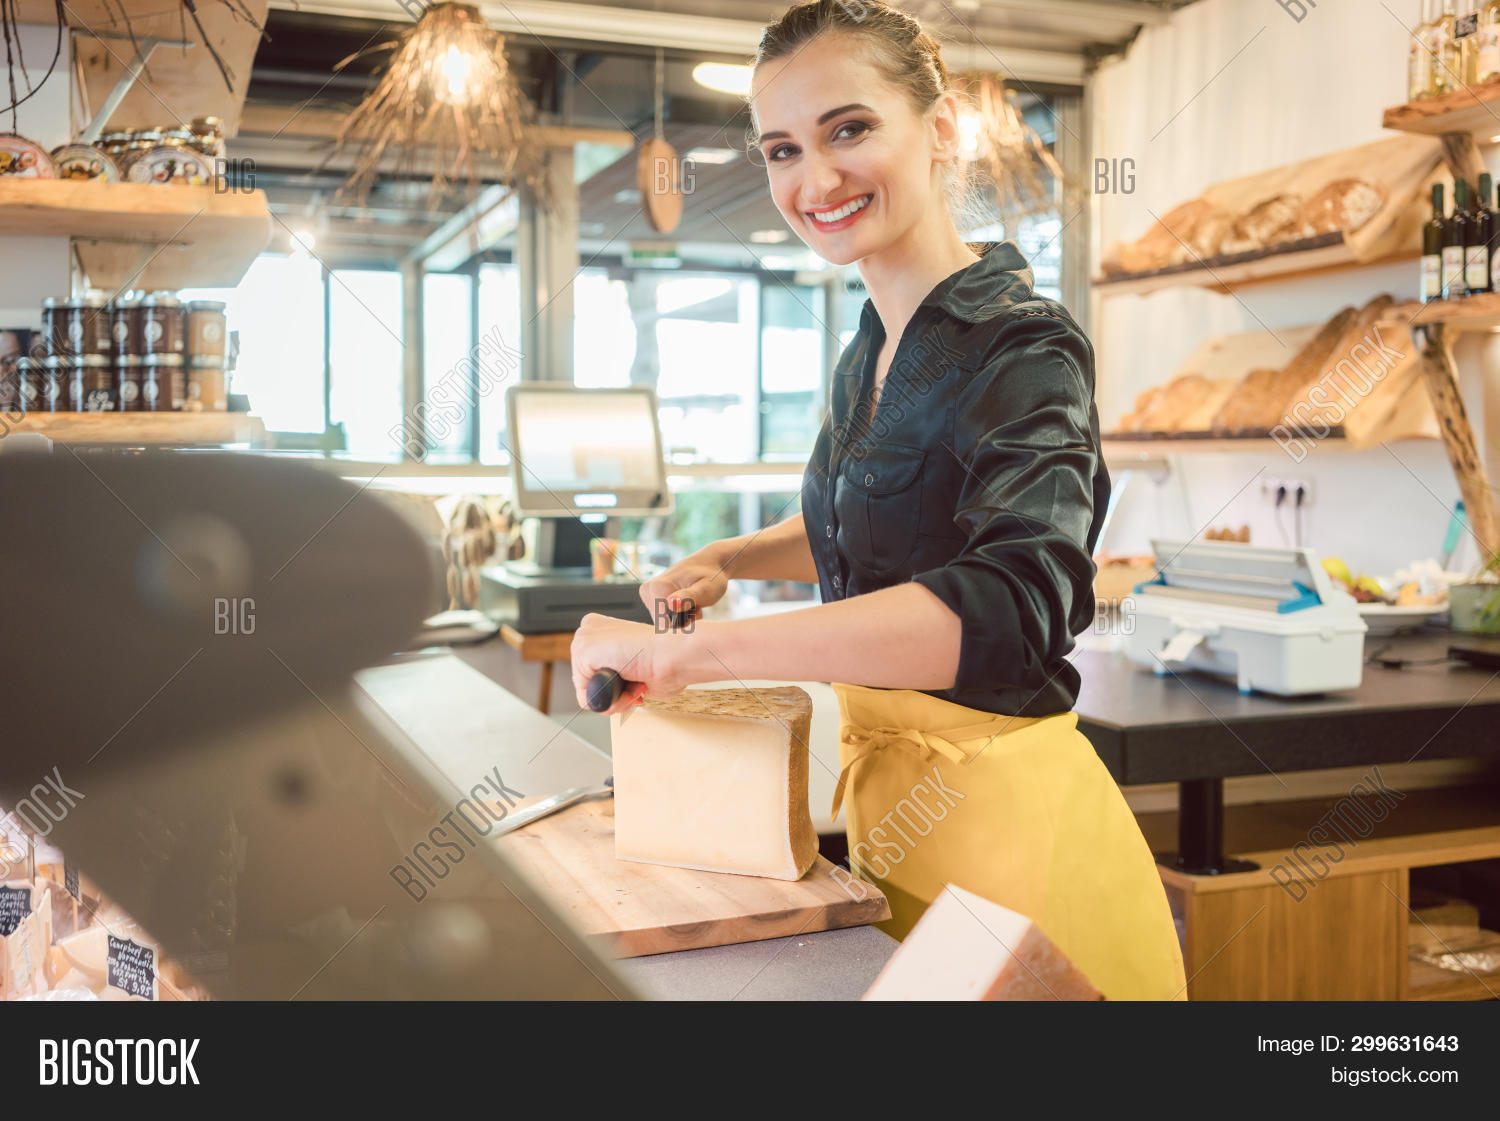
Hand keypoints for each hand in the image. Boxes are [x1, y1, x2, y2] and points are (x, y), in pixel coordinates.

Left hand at [570, 613, 698, 714]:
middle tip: (638, 684)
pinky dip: (610, 700)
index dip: (617, 686)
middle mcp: (590, 629)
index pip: (592, 672)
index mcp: (603, 629)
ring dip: (615, 697)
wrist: (677, 653)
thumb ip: (618, 677)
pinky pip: (588, 696)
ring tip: (635, 683)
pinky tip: (628, 683)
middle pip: (587, 682)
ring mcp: (584, 637)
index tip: (638, 681)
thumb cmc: (669, 660)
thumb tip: (610, 693)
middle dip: (614, 692)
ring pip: (587, 691)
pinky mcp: (583, 650)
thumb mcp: (635, 669)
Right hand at [638, 550, 729, 625]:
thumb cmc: (710, 577)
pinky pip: (663, 615)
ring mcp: (648, 593)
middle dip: (682, 619)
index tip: (695, 609)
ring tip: (693, 603)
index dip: (683, 621)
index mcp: (657, 587)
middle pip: (663, 623)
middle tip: (696, 605)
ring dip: (682, 616)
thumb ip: (688, 597)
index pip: (664, 623)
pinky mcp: (651, 596)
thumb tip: (670, 604)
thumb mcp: (705, 589)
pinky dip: (678, 613)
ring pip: (664, 620)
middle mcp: (648, 590)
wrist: (708, 565)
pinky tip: (688, 603)